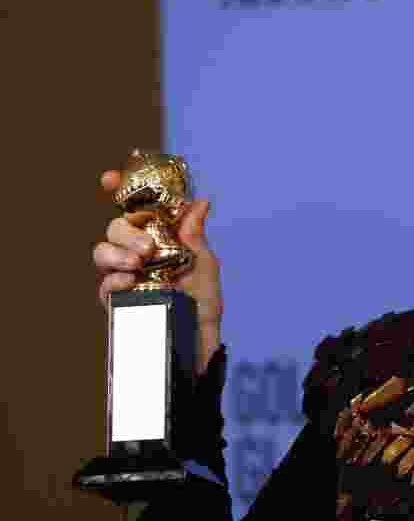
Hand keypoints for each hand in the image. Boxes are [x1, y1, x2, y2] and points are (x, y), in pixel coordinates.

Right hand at [93, 170, 223, 373]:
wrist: (199, 341)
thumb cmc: (204, 302)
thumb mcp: (204, 264)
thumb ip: (194, 235)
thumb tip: (199, 202)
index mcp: (157, 237)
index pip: (134, 207)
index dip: (120, 189)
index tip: (110, 179)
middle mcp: (137, 252)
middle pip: (115, 227)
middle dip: (126, 231)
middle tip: (146, 248)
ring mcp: (123, 275)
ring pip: (101, 252)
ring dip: (116, 253)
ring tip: (138, 263)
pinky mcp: (115, 301)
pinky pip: (103, 284)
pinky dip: (113, 279)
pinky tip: (127, 281)